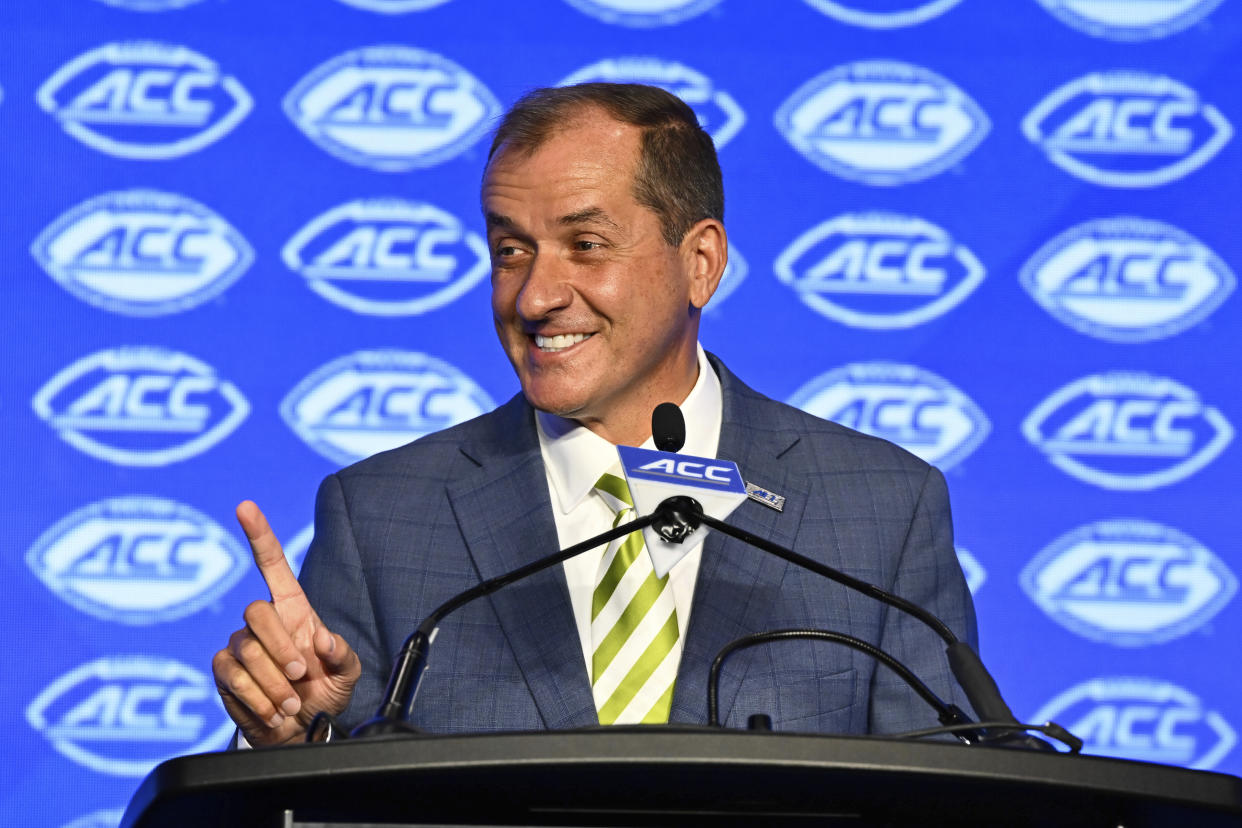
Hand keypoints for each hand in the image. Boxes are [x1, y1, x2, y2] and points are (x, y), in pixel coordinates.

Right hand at [212, 501, 360, 745]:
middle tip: (302, 675)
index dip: (259, 534)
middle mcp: (263, 622)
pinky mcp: (224, 671)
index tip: (245, 506)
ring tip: (291, 702)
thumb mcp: (347, 673)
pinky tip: (273, 711)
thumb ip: (343, 654)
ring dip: (275, 683)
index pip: (271, 563)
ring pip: (248, 651)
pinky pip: (232, 676)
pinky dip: (258, 698)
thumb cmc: (324, 692)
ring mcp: (240, 645)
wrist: (301, 732)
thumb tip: (322, 639)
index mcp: (293, 608)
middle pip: (257, 611)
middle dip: (281, 648)